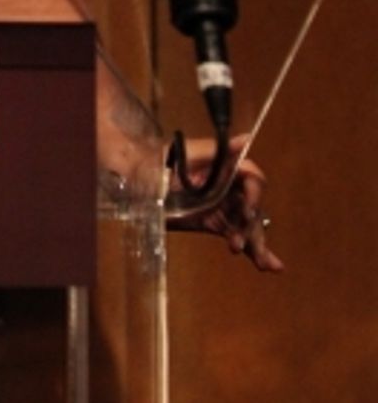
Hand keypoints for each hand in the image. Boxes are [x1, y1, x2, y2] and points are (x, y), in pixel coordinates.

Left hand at [166, 135, 283, 272]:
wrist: (137, 177)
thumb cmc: (163, 159)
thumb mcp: (190, 152)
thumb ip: (219, 150)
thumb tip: (247, 138)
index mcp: (227, 167)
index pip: (252, 180)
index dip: (255, 196)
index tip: (249, 212)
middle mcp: (229, 187)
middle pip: (252, 207)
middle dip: (254, 228)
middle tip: (246, 244)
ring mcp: (222, 206)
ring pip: (246, 225)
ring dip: (257, 244)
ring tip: (264, 264)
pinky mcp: (212, 222)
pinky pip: (233, 234)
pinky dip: (248, 249)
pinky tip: (265, 264)